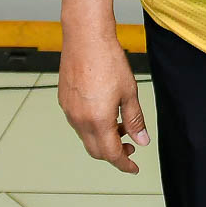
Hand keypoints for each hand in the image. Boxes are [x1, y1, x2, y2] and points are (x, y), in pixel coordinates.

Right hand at [59, 30, 150, 174]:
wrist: (86, 39)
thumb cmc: (109, 62)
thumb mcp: (129, 92)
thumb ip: (135, 119)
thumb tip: (142, 141)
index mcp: (98, 121)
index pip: (111, 154)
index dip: (124, 164)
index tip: (134, 168)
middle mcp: (79, 120)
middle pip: (96, 150)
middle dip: (114, 153)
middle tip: (131, 145)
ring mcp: (69, 111)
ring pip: (86, 136)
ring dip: (103, 138)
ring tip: (121, 124)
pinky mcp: (64, 100)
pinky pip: (78, 122)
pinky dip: (92, 125)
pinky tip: (105, 111)